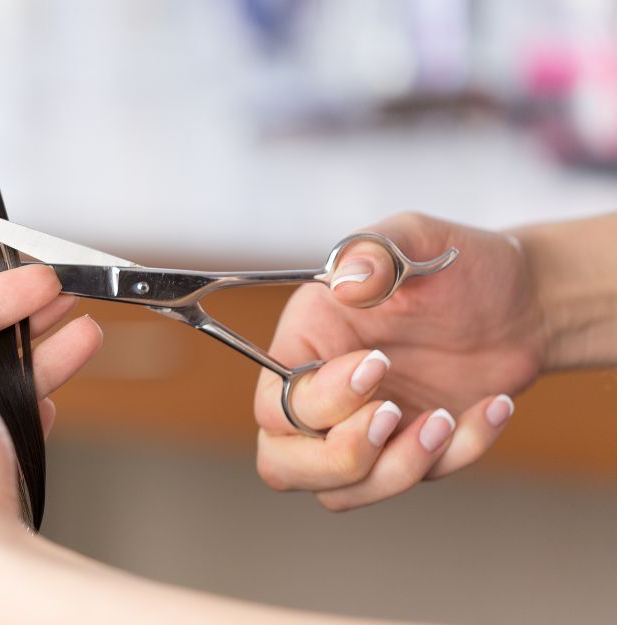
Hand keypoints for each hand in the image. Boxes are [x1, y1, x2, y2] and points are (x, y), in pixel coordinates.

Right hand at [254, 213, 544, 510]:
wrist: (524, 300)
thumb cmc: (457, 263)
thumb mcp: (417, 236)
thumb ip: (376, 249)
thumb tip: (346, 277)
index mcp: (306, 342)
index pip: (273, 402)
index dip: (317, 401)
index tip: (379, 363)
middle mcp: (321, 394)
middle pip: (282, 464)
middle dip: (338, 458)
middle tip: (392, 415)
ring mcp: (362, 430)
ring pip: (340, 492)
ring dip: (395, 469)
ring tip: (445, 418)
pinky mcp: (408, 452)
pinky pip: (416, 482)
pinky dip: (457, 454)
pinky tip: (491, 407)